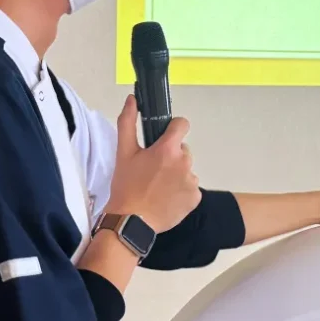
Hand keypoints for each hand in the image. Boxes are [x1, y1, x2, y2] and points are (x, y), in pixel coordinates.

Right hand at [106, 96, 200, 232]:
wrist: (131, 221)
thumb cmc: (126, 186)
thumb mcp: (123, 152)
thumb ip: (128, 122)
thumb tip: (132, 99)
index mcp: (168, 149)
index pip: (182, 125)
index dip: (174, 128)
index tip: (165, 137)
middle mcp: (184, 162)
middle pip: (183, 150)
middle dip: (171, 156)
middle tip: (154, 170)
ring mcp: (192, 181)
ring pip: (187, 170)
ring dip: (177, 174)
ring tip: (159, 187)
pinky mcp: (195, 198)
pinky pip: (191, 188)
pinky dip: (182, 191)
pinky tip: (167, 198)